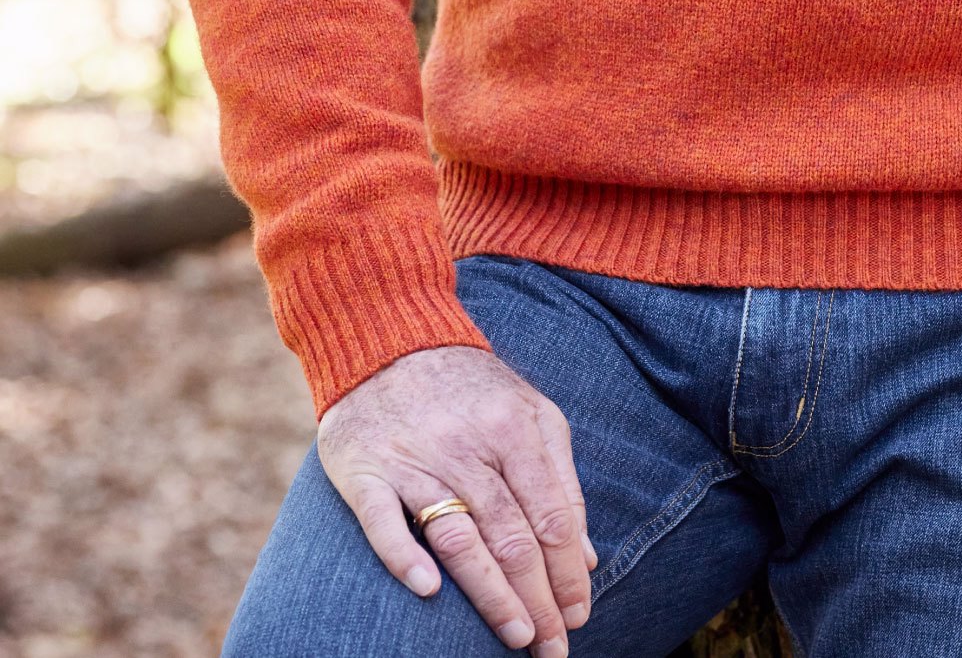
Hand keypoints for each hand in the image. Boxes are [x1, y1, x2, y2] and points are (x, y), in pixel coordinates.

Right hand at [316, 343, 596, 656]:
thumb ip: (560, 480)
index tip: (580, 615)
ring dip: (491, 592)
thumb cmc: (469, 388)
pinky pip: (384, 521)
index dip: (569, 570)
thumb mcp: (529, 414)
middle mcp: (468, 446)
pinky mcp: (366, 472)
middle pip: (512, 533)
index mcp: (515, 429)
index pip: (551, 513)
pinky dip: (405, 556)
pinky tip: (429, 592)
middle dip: (539, 597)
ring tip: (518, 636)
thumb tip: (588, 556)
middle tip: (554, 648)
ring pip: (460, 535)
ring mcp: (415, 460)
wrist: (387, 341)